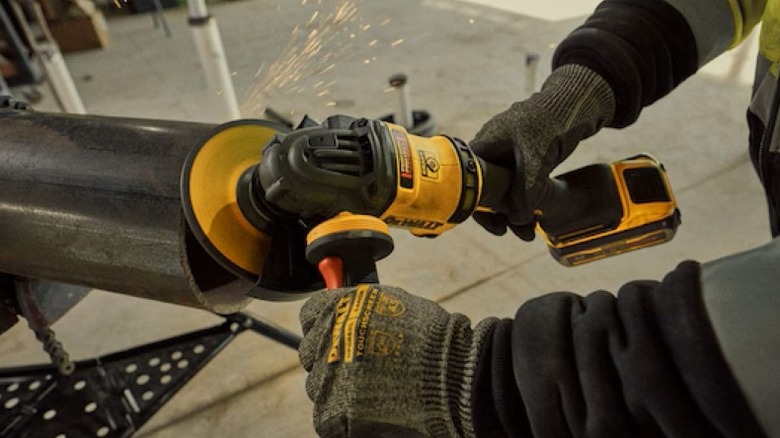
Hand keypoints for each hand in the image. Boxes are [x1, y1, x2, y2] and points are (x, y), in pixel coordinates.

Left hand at [298, 285, 495, 437]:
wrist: (455, 375)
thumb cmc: (433, 338)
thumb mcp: (394, 302)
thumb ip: (360, 305)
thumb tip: (345, 307)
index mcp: (338, 308)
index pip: (310, 315)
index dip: (326, 327)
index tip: (339, 336)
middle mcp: (327, 339)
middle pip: (311, 353)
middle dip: (333, 359)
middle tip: (362, 367)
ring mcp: (328, 378)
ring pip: (319, 387)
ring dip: (338, 389)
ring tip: (375, 390)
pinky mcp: (335, 413)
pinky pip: (328, 419)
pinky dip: (345, 419)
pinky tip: (370, 411)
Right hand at [470, 64, 614, 240]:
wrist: (577, 102)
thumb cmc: (551, 121)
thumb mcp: (536, 158)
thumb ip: (525, 189)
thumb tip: (517, 220)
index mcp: (485, 143)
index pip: (471, 181)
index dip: (479, 207)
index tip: (496, 226)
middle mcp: (493, 148)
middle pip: (487, 188)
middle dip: (500, 214)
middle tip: (514, 233)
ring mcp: (508, 152)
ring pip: (505, 188)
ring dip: (515, 210)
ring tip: (530, 230)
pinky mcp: (525, 156)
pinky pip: (519, 183)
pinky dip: (525, 199)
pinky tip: (535, 215)